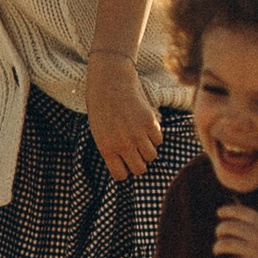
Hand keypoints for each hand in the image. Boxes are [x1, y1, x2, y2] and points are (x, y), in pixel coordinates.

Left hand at [85, 51, 160, 178]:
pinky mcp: (150, 123)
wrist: (110, 81)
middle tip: (135, 150)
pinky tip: (145, 125)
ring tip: (140, 136)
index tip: (124, 162)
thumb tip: (127, 163)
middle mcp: (123, 145)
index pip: (121, 175)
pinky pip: (159, 140)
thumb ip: (112, 149)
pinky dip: (154, 135)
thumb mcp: (99, 132)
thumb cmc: (101, 107)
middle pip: (139, 169)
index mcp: (107, 148)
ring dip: (148, 149)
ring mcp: (138, 134)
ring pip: (151, 156)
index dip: (124, 170)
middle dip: (138, 162)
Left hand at [212, 203, 257, 257]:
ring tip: (218, 250)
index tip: (220, 213)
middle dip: (220, 230)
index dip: (227, 211)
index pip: (239, 212)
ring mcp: (253, 250)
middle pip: (228, 227)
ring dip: (218, 247)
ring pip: (225, 245)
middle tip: (220, 235)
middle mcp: (255, 234)